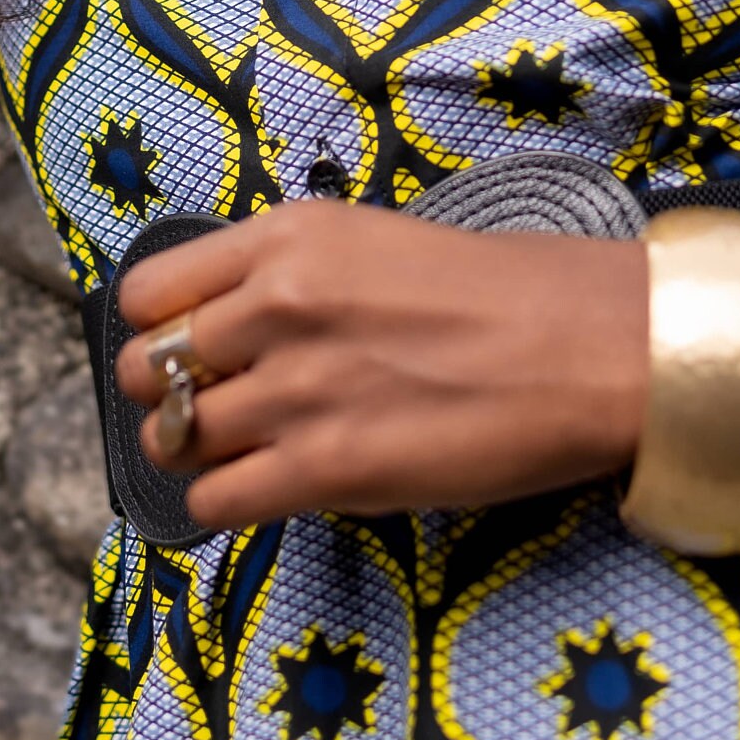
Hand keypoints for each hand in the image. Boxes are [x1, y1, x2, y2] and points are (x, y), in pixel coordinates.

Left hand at [116, 201, 647, 529]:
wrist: (593, 349)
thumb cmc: (503, 292)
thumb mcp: (373, 241)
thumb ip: (289, 277)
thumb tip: (224, 328)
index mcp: (288, 238)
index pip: (146, 291)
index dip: (159, 328)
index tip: (190, 346)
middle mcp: (276, 306)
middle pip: (147, 370)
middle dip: (170, 394)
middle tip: (217, 406)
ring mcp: (296, 391)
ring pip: (174, 440)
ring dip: (203, 451)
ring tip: (253, 449)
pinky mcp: (326, 470)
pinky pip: (214, 501)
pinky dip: (228, 501)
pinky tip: (272, 488)